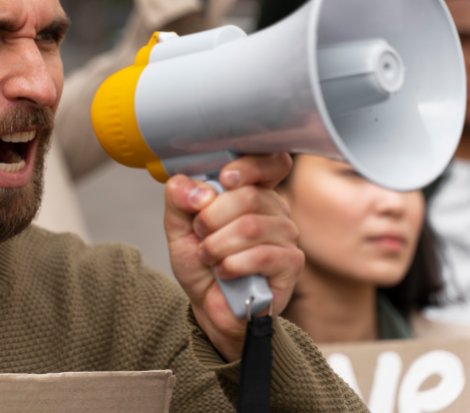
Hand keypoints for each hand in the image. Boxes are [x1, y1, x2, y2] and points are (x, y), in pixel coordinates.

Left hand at [164, 154, 302, 361]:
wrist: (211, 307)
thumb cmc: (202, 263)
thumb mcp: (178, 227)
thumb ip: (179, 199)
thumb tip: (197, 190)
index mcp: (253, 191)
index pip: (272, 162)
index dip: (250, 166)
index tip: (223, 179)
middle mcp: (275, 209)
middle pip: (250, 195)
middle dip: (212, 217)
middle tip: (200, 234)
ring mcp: (286, 236)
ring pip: (252, 226)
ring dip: (218, 244)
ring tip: (208, 256)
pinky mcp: (291, 264)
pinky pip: (263, 255)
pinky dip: (232, 264)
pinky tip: (224, 272)